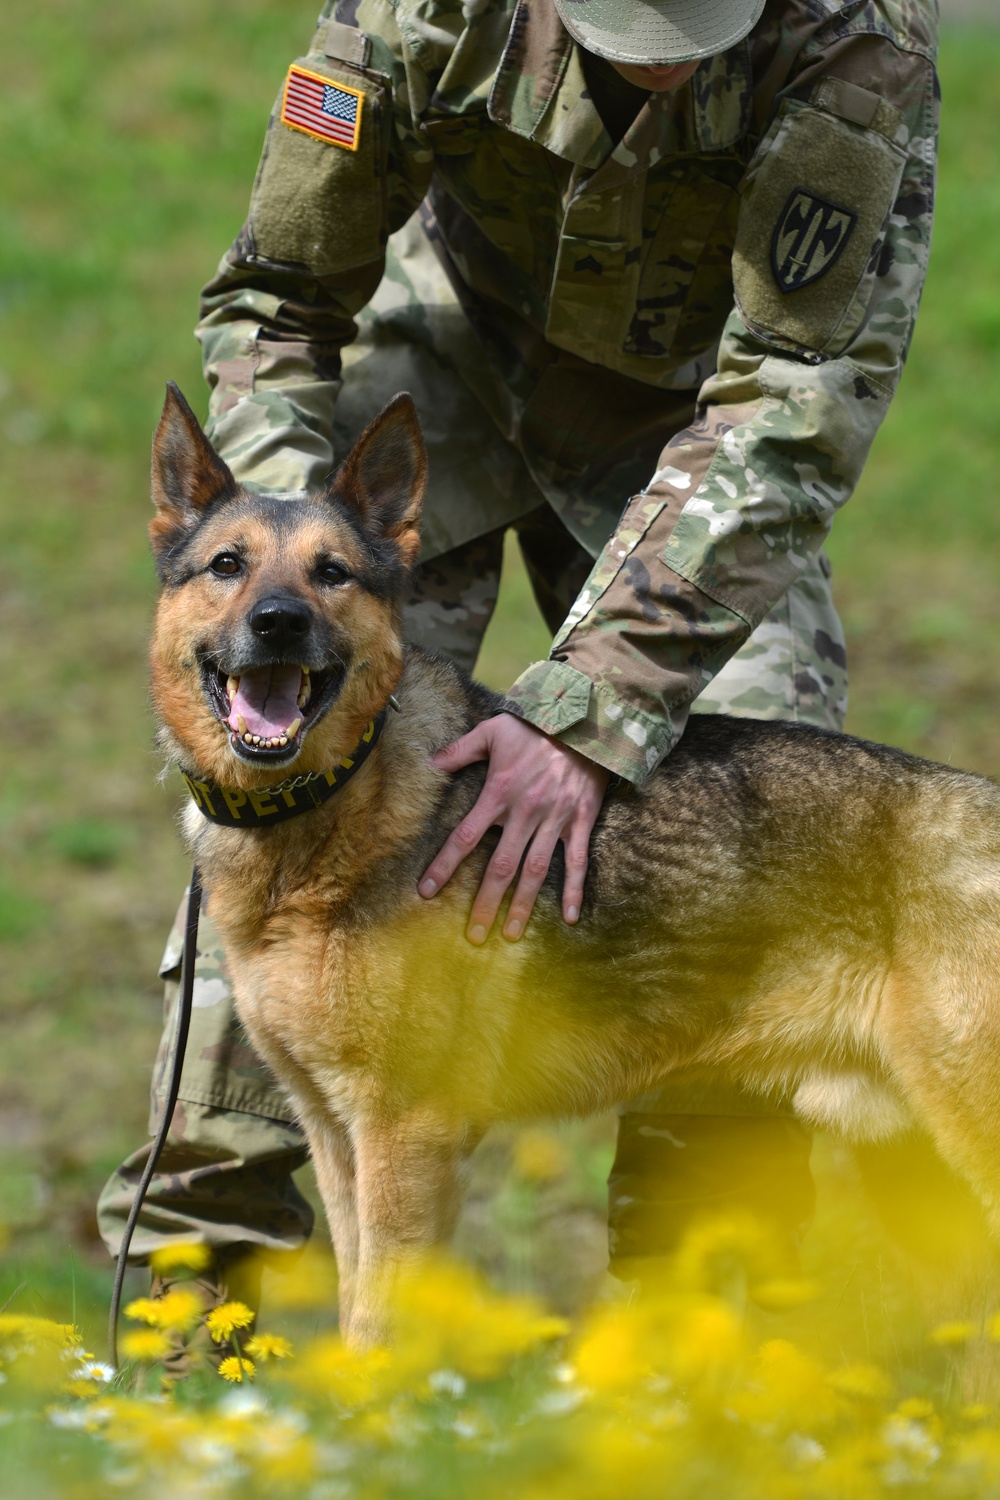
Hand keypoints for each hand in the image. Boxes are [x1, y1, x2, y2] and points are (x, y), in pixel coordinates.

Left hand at [418, 712, 609, 943]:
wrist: (586, 719)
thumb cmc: (535, 726)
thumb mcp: (492, 730)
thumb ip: (459, 750)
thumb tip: (428, 763)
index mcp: (498, 793)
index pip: (464, 836)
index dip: (444, 866)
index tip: (427, 891)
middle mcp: (524, 812)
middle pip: (500, 866)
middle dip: (486, 902)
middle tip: (474, 935)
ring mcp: (554, 819)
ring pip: (535, 870)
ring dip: (522, 904)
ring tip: (511, 934)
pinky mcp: (580, 821)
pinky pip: (576, 861)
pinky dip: (574, 890)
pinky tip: (569, 918)